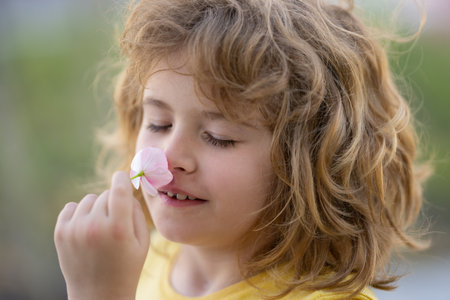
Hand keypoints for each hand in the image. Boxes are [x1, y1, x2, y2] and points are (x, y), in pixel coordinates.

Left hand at [54, 171, 149, 299]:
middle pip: (105, 195)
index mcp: (118, 229)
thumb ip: (136, 212)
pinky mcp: (61, 233)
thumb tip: (125, 188)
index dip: (122, 178)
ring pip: (89, 199)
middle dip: (113, 203)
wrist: (99, 295)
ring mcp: (75, 229)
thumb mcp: (143, 241)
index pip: (119, 189)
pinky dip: (80, 213)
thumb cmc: (127, 267)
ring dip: (96, 208)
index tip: (122, 175)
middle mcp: (94, 226)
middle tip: (115, 222)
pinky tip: (86, 228)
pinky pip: (71, 207)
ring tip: (101, 229)